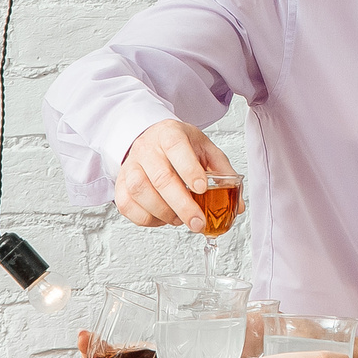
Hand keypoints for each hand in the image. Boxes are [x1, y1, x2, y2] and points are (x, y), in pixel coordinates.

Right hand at [115, 119, 234, 231]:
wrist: (150, 138)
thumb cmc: (179, 146)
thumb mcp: (205, 149)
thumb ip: (223, 174)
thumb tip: (236, 206)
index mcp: (170, 134)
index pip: (177, 147)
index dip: (189, 170)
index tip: (202, 189)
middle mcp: (147, 148)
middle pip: (160, 177)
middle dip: (181, 204)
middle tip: (197, 222)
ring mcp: (130, 165)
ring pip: (140, 191)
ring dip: (163, 212)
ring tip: (180, 219)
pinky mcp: (120, 183)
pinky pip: (127, 205)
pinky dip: (146, 218)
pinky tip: (162, 218)